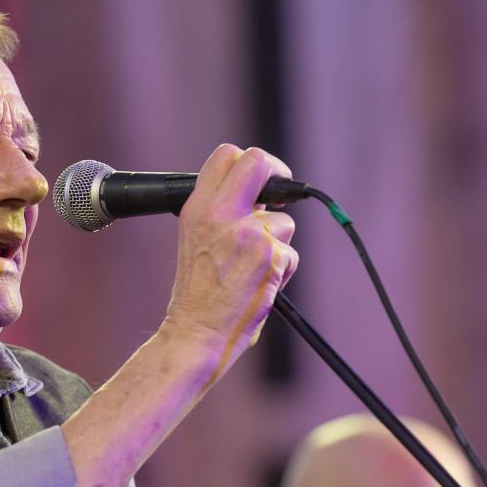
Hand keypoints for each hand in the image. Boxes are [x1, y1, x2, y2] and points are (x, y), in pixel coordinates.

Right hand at [162, 144, 298, 372]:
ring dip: (278, 244)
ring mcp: (246, 233)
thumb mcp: (195, 239)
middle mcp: (220, 214)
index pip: (226, 155)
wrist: (195, 331)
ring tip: (253, 270)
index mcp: (197, 208)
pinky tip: (259, 286)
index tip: (263, 179)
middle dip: (279, 175)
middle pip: (260, 162)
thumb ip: (220, 212)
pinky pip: (290, 255)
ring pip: (283, 222)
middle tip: (282, 197)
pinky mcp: (269, 257)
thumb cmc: (197, 294)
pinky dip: (282, 271)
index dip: (251, 160)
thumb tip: (259, 196)